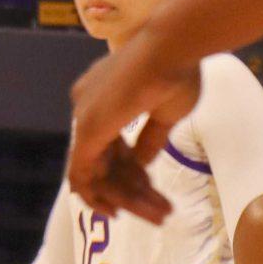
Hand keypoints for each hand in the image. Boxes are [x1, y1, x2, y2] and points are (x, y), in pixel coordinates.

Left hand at [64, 43, 199, 224]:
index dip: (129, 171)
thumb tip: (141, 164)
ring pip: (97, 172)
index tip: (149, 190)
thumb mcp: (165, 112)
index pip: (110, 145)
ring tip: (160, 216)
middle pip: (104, 161)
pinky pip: (85, 173)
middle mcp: (86, 107)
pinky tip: (119, 211)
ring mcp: (84, 118)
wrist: (174, 47)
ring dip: (126, 198)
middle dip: (132, 191)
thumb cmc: (177, 70)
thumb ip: (149, 139)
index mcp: (102, 97)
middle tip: (161, 213)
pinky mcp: (88, 129)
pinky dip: (101, 194)